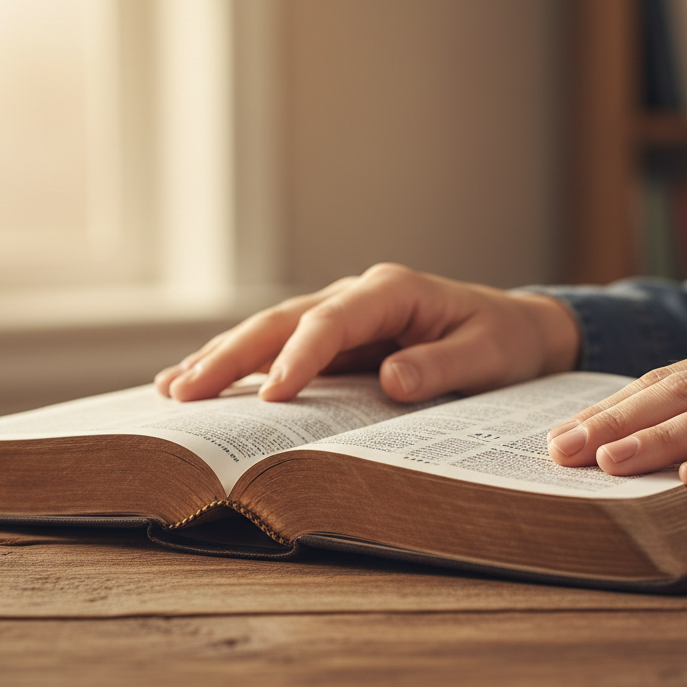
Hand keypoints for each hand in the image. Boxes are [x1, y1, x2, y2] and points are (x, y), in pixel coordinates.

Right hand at [156, 263, 579, 402]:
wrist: (512, 328)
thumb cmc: (501, 340)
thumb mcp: (487, 355)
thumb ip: (441, 366)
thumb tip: (392, 382)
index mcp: (391, 290)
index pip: (331, 322)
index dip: (298, 358)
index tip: (269, 396)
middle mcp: (356, 295)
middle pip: (282, 321)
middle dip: (231, 355)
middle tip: (185, 391)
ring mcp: (341, 314)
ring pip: (269, 331)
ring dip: (222, 358)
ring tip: (173, 388)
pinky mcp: (336, 338)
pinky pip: (280, 348)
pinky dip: (241, 365)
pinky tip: (203, 381)